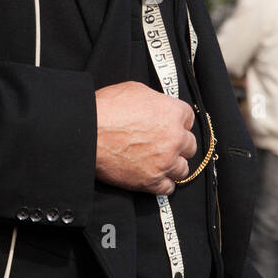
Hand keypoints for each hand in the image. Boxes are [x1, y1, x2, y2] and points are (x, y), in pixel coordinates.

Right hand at [94, 81, 196, 195]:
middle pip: (189, 145)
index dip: (178, 122)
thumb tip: (157, 106)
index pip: (189, 119)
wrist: (87, 132)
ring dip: (173, 165)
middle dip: (178, 144)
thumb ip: (154, 100)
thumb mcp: (135, 90)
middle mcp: (174, 138)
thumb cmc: (106, 109)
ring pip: (183, 168)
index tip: (171, 126)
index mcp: (173, 113)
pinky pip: (168, 187)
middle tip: (165, 144)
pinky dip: (163, 183)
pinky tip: (154, 175)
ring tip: (160, 161)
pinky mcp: (151, 180)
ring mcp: (164, 161)